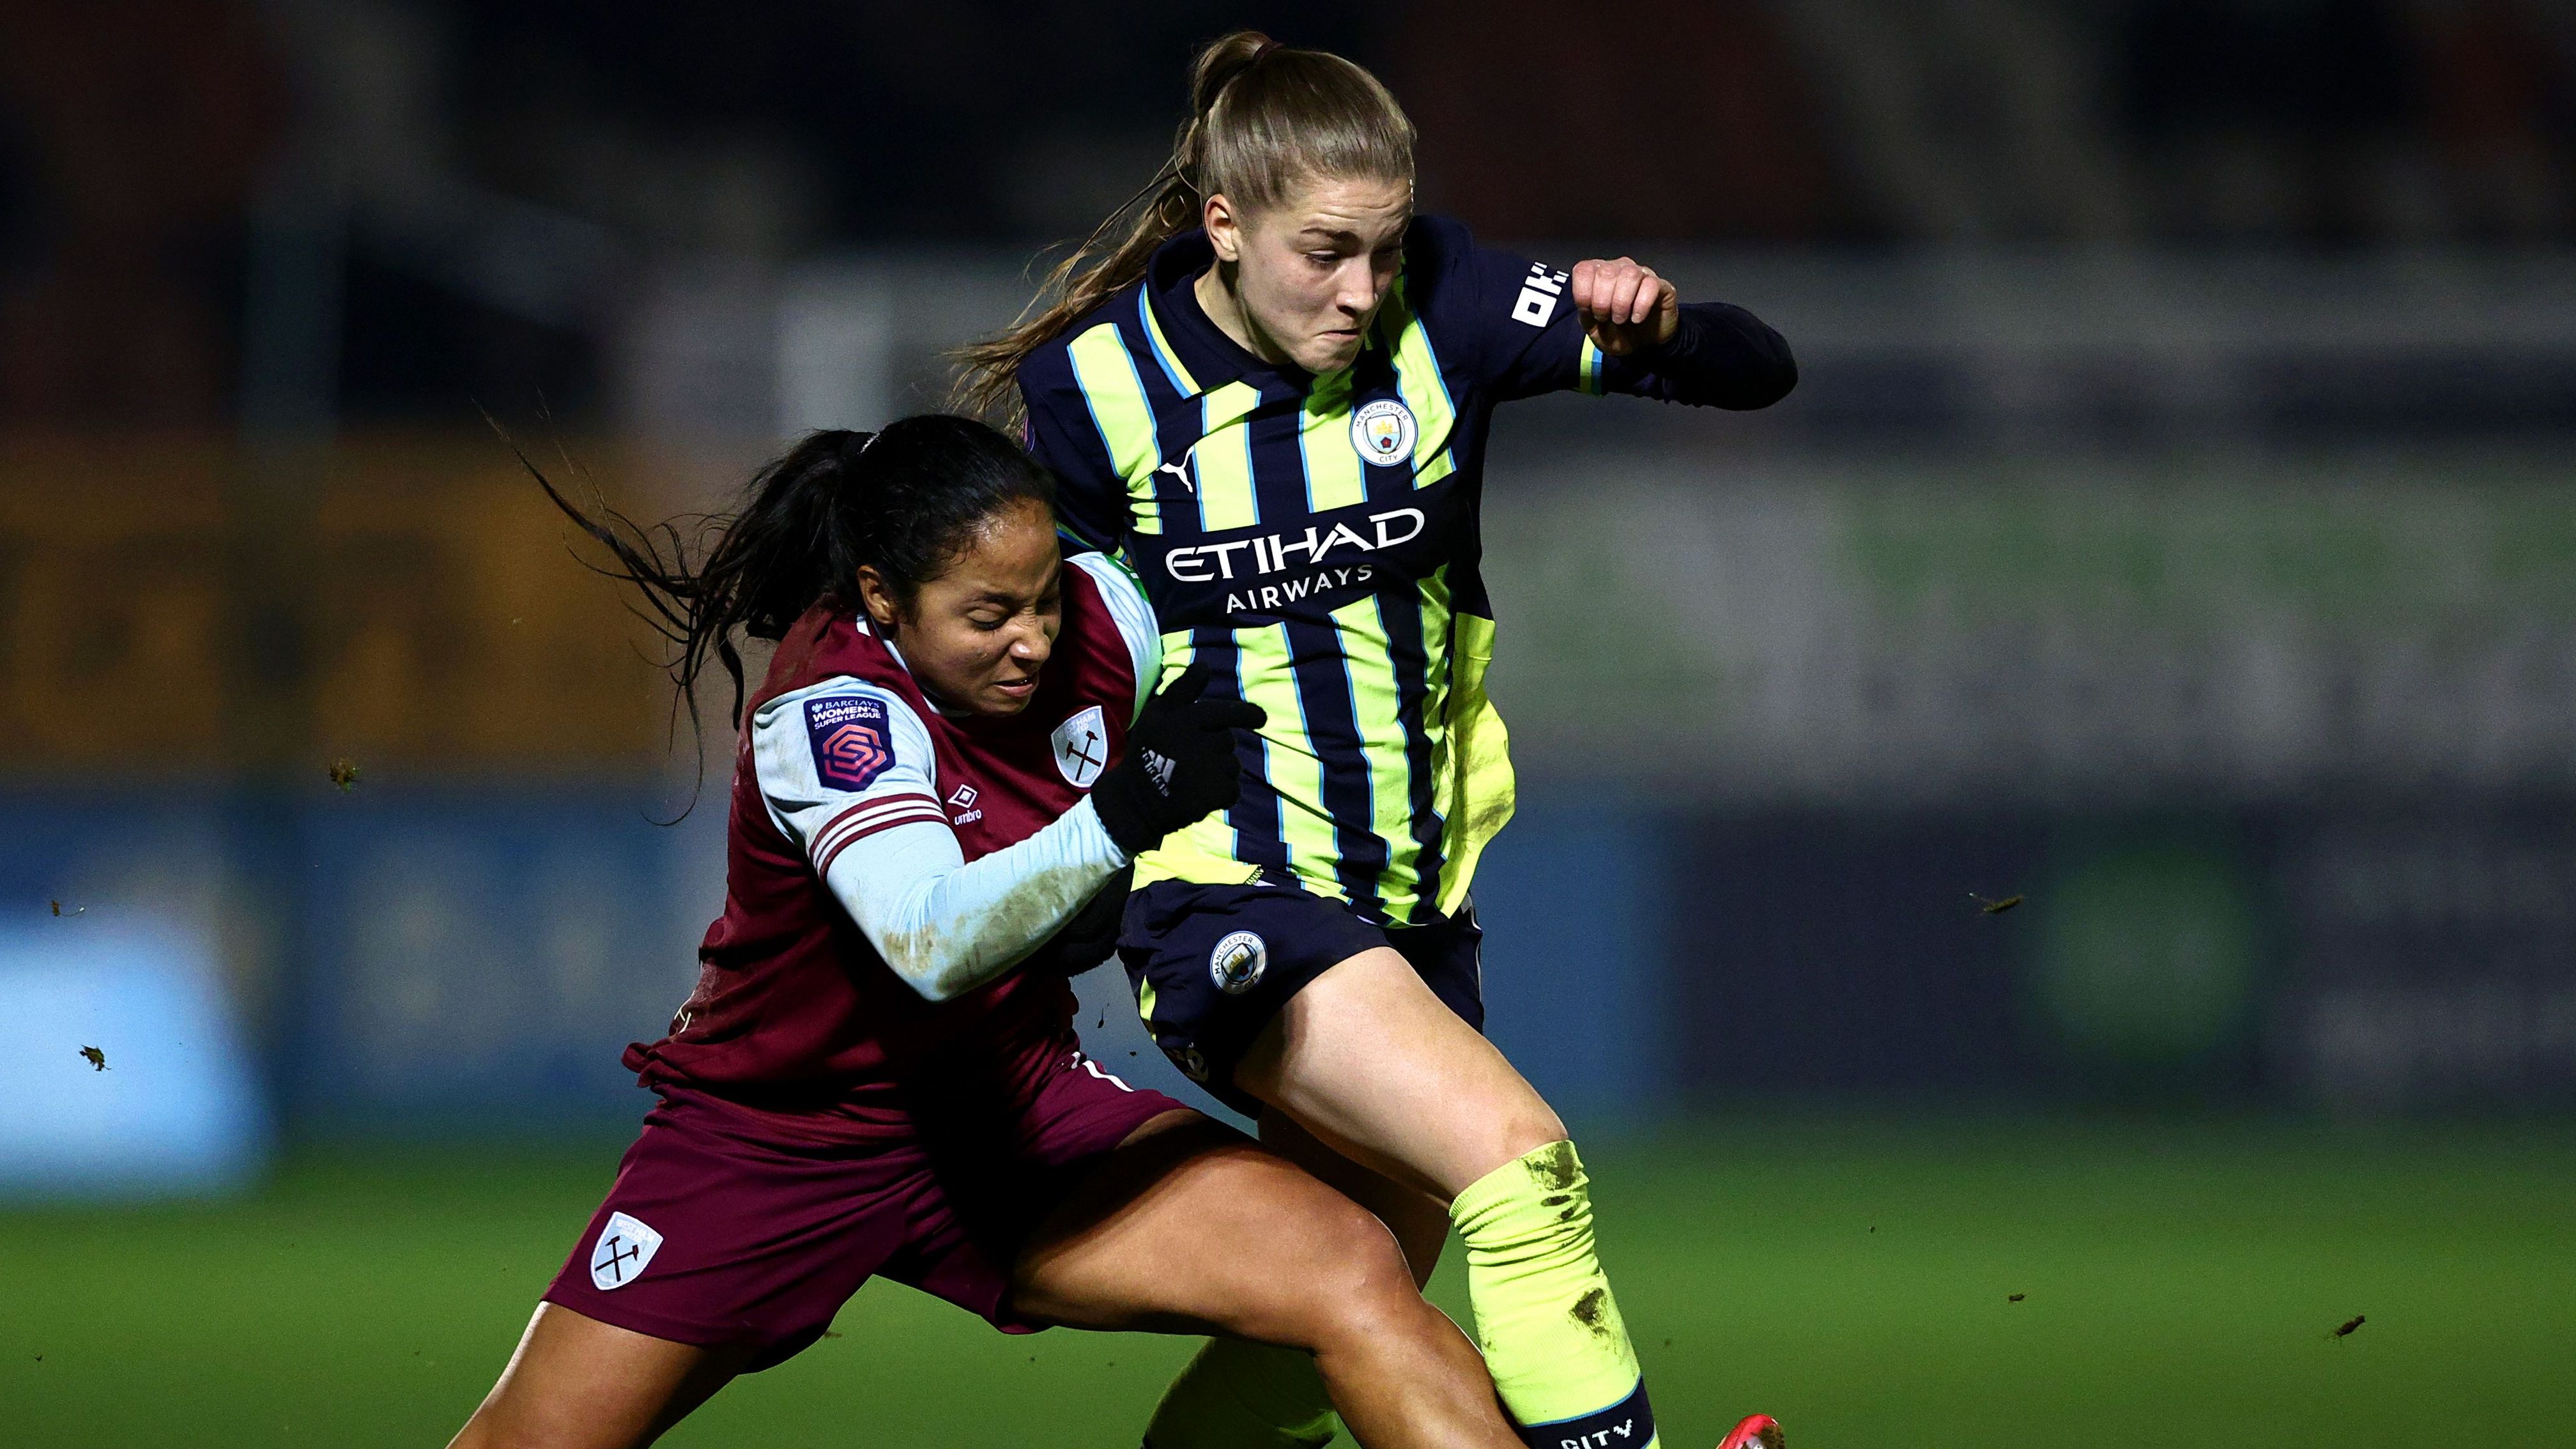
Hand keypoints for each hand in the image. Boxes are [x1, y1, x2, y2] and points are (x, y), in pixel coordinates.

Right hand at [1089, 667, 1265, 855]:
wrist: (1134, 802)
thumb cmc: (1148, 754)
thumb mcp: (1156, 715)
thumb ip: (1182, 690)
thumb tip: (1205, 666)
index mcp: (1179, 716)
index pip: (1220, 710)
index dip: (1245, 713)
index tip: (1262, 719)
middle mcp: (1192, 736)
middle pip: (1228, 739)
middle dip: (1217, 748)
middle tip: (1194, 759)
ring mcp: (1205, 765)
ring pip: (1232, 765)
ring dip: (1219, 771)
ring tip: (1192, 779)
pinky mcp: (1213, 792)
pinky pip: (1232, 789)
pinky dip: (1221, 794)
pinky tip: (1200, 795)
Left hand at [1571, 256, 1677, 356]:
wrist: (1644, 346)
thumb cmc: (1619, 333)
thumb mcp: (1595, 330)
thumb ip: (1585, 315)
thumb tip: (1586, 304)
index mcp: (1598, 274)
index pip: (1584, 270)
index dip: (1583, 293)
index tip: (1589, 312)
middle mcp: (1620, 268)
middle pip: (1606, 272)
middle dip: (1602, 302)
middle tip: (1606, 318)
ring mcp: (1642, 274)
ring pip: (1630, 274)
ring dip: (1622, 302)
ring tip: (1621, 319)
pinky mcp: (1661, 285)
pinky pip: (1651, 285)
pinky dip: (1641, 305)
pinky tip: (1637, 318)